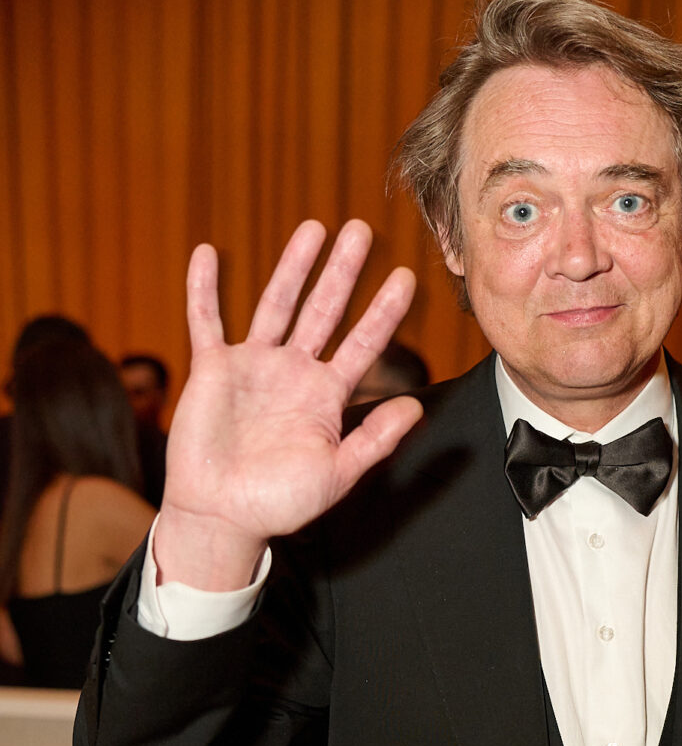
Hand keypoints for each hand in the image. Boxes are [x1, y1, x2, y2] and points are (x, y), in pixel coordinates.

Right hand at [155, 219, 422, 588]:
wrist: (224, 516)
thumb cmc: (279, 503)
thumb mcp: (337, 473)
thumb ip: (374, 440)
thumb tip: (413, 407)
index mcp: (325, 397)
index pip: (362, 344)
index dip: (383, 312)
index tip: (405, 277)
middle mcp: (293, 373)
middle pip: (323, 310)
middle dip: (342, 271)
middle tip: (361, 230)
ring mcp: (253, 367)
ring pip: (276, 304)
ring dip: (293, 267)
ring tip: (313, 229)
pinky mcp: (212, 370)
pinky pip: (206, 321)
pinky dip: (204, 289)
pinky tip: (208, 254)